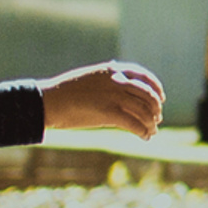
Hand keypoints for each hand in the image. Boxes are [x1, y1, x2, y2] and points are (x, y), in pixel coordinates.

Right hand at [42, 60, 165, 137]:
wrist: (47, 101)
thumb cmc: (64, 92)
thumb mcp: (89, 78)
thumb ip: (107, 81)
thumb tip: (120, 90)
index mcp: (112, 70)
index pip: (143, 76)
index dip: (156, 87)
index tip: (161, 98)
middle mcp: (117, 81)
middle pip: (147, 95)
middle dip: (155, 108)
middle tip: (156, 119)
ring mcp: (113, 96)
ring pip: (144, 110)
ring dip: (151, 123)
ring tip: (151, 131)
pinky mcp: (108, 112)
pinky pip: (134, 123)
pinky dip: (143, 131)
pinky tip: (144, 137)